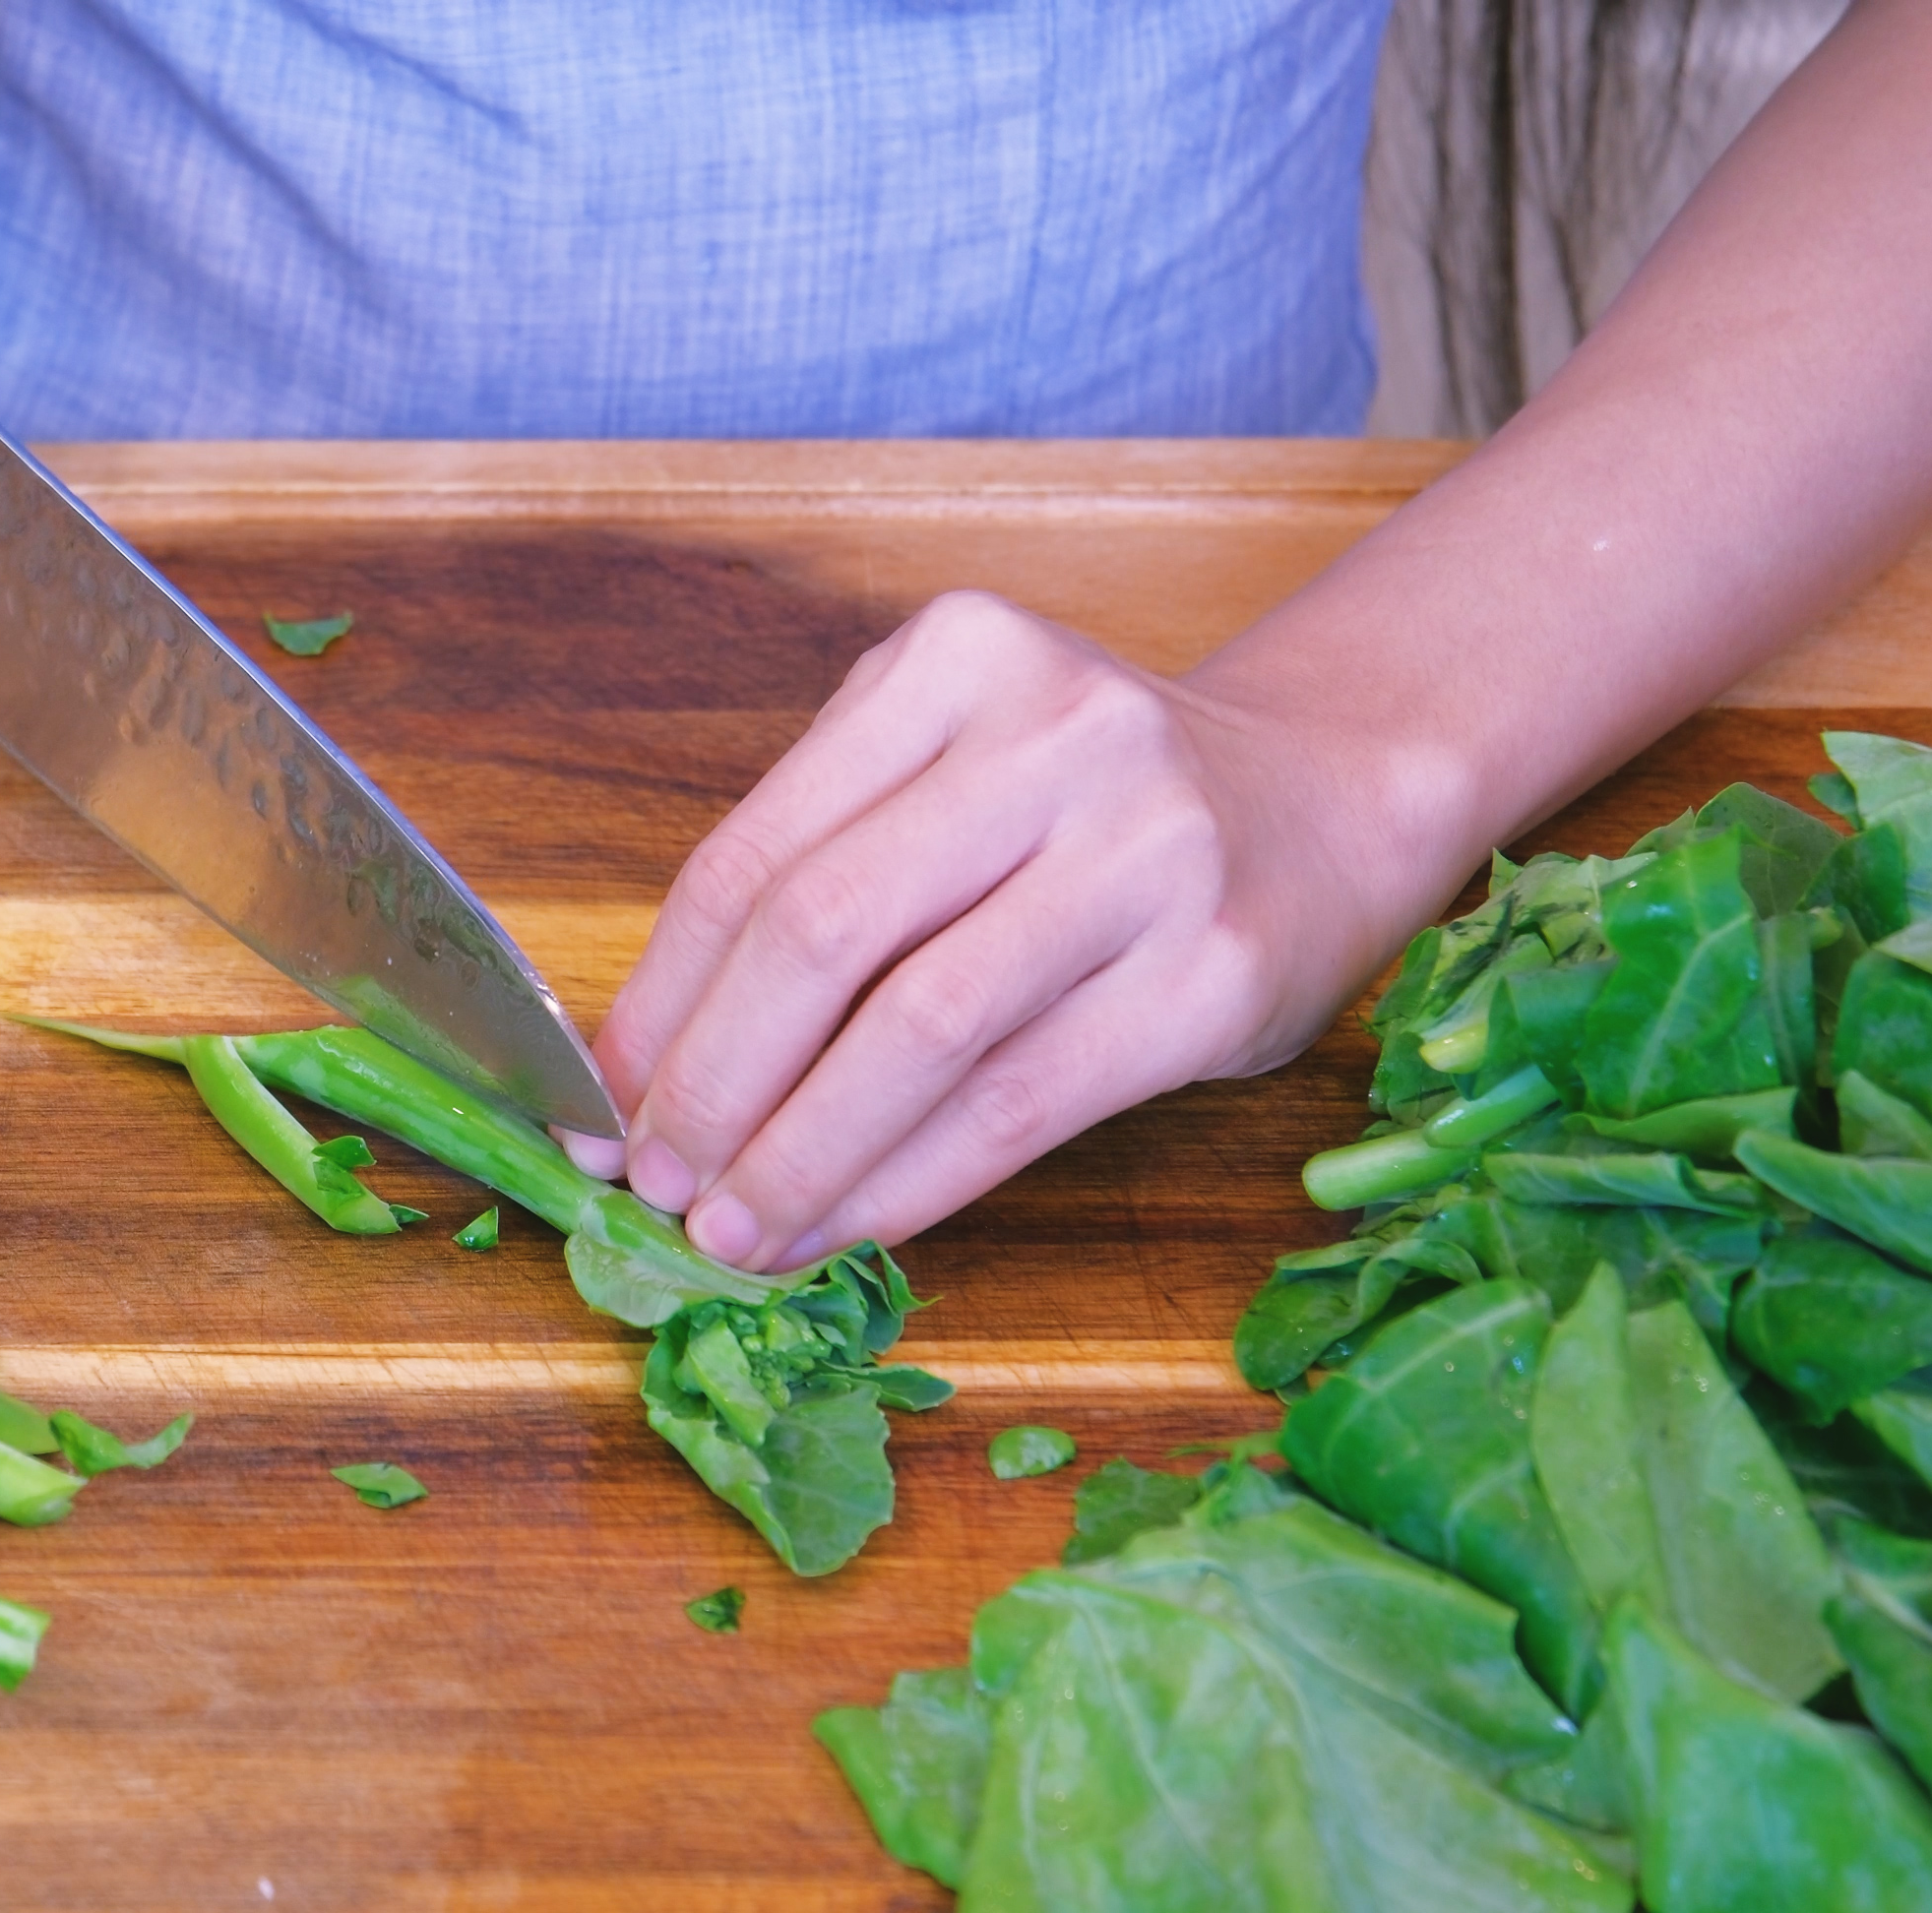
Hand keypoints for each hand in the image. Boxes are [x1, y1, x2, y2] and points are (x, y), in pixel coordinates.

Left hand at [569, 591, 1472, 1271]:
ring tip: (733, 1234)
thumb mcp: (949, 763)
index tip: (599, 1109)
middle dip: (713, 1087)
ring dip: (802, 1155)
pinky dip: (909, 1183)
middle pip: (821, 935)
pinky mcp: (1210, 975)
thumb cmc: (1089, 805)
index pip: (755, 857)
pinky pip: (1019, 1103)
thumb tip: (646, 1069)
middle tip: (655, 1189)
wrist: (1332, 796)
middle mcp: (1053, 733)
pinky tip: (845, 1230)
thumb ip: (815, 868)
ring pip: (918, 1033)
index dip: (660, 1004)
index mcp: (952, 659)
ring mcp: (1145, 851)